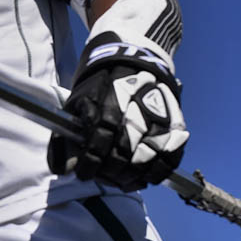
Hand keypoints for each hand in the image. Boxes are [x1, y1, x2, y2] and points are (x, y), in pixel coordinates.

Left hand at [48, 36, 187, 191]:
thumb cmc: (99, 85)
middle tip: (102, 178)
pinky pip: (172, 156)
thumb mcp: (77, 102)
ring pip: (149, 157)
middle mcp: (138, 109)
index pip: (100, 140)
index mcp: (110, 101)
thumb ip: (67, 135)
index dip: (91, 163)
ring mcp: (161, 116)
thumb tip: (63, 169)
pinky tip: (144, 178)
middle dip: (111, 172)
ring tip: (121, 181)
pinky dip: (158, 172)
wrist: (134, 59)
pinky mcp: (177, 123)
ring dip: (133, 176)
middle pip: (125, 152)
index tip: (83, 174)